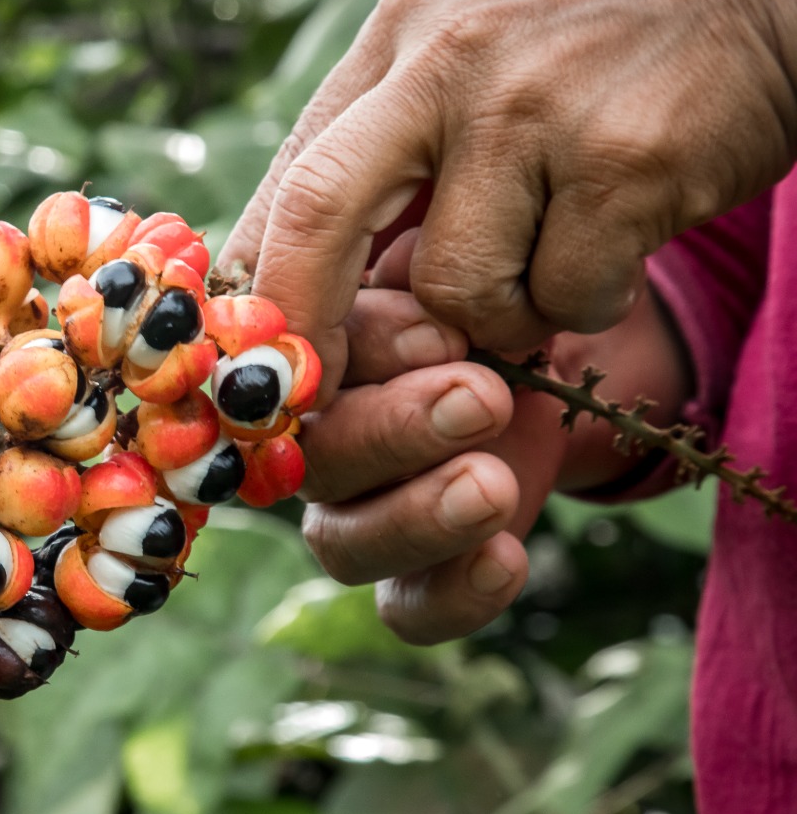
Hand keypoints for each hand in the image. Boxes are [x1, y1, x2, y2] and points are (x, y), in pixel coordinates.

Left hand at [221, 0, 796, 397]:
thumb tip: (294, 295)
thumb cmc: (605, 52)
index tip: (267, 359)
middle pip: (319, 214)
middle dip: (311, 324)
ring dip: (501, 317)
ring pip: (456, 290)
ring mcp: (535, 104)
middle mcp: (448, 56)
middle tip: (320, 392)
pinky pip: (564, 299)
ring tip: (555, 257)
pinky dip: (585, 304)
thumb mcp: (471, 65)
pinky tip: (619, 241)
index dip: (264, 287)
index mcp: (399, 39)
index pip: (288, 178)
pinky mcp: (624, 160)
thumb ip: (389, 159)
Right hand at [301, 230, 690, 642]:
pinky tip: (508, 557)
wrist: (559, 302)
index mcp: (274, 339)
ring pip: (339, 542)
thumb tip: (366, 277)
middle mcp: (294, 430)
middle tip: (480, 394)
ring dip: (415, 517)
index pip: (256, 373)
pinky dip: (453, 594)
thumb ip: (371, 239)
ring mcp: (350, 501)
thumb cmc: (473, 237)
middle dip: (391, 431)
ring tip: (495, 484)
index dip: (327, 367)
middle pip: (298, 462)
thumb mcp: (429, 206)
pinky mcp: (416, 560)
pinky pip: (406, 607)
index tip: (435, 331)